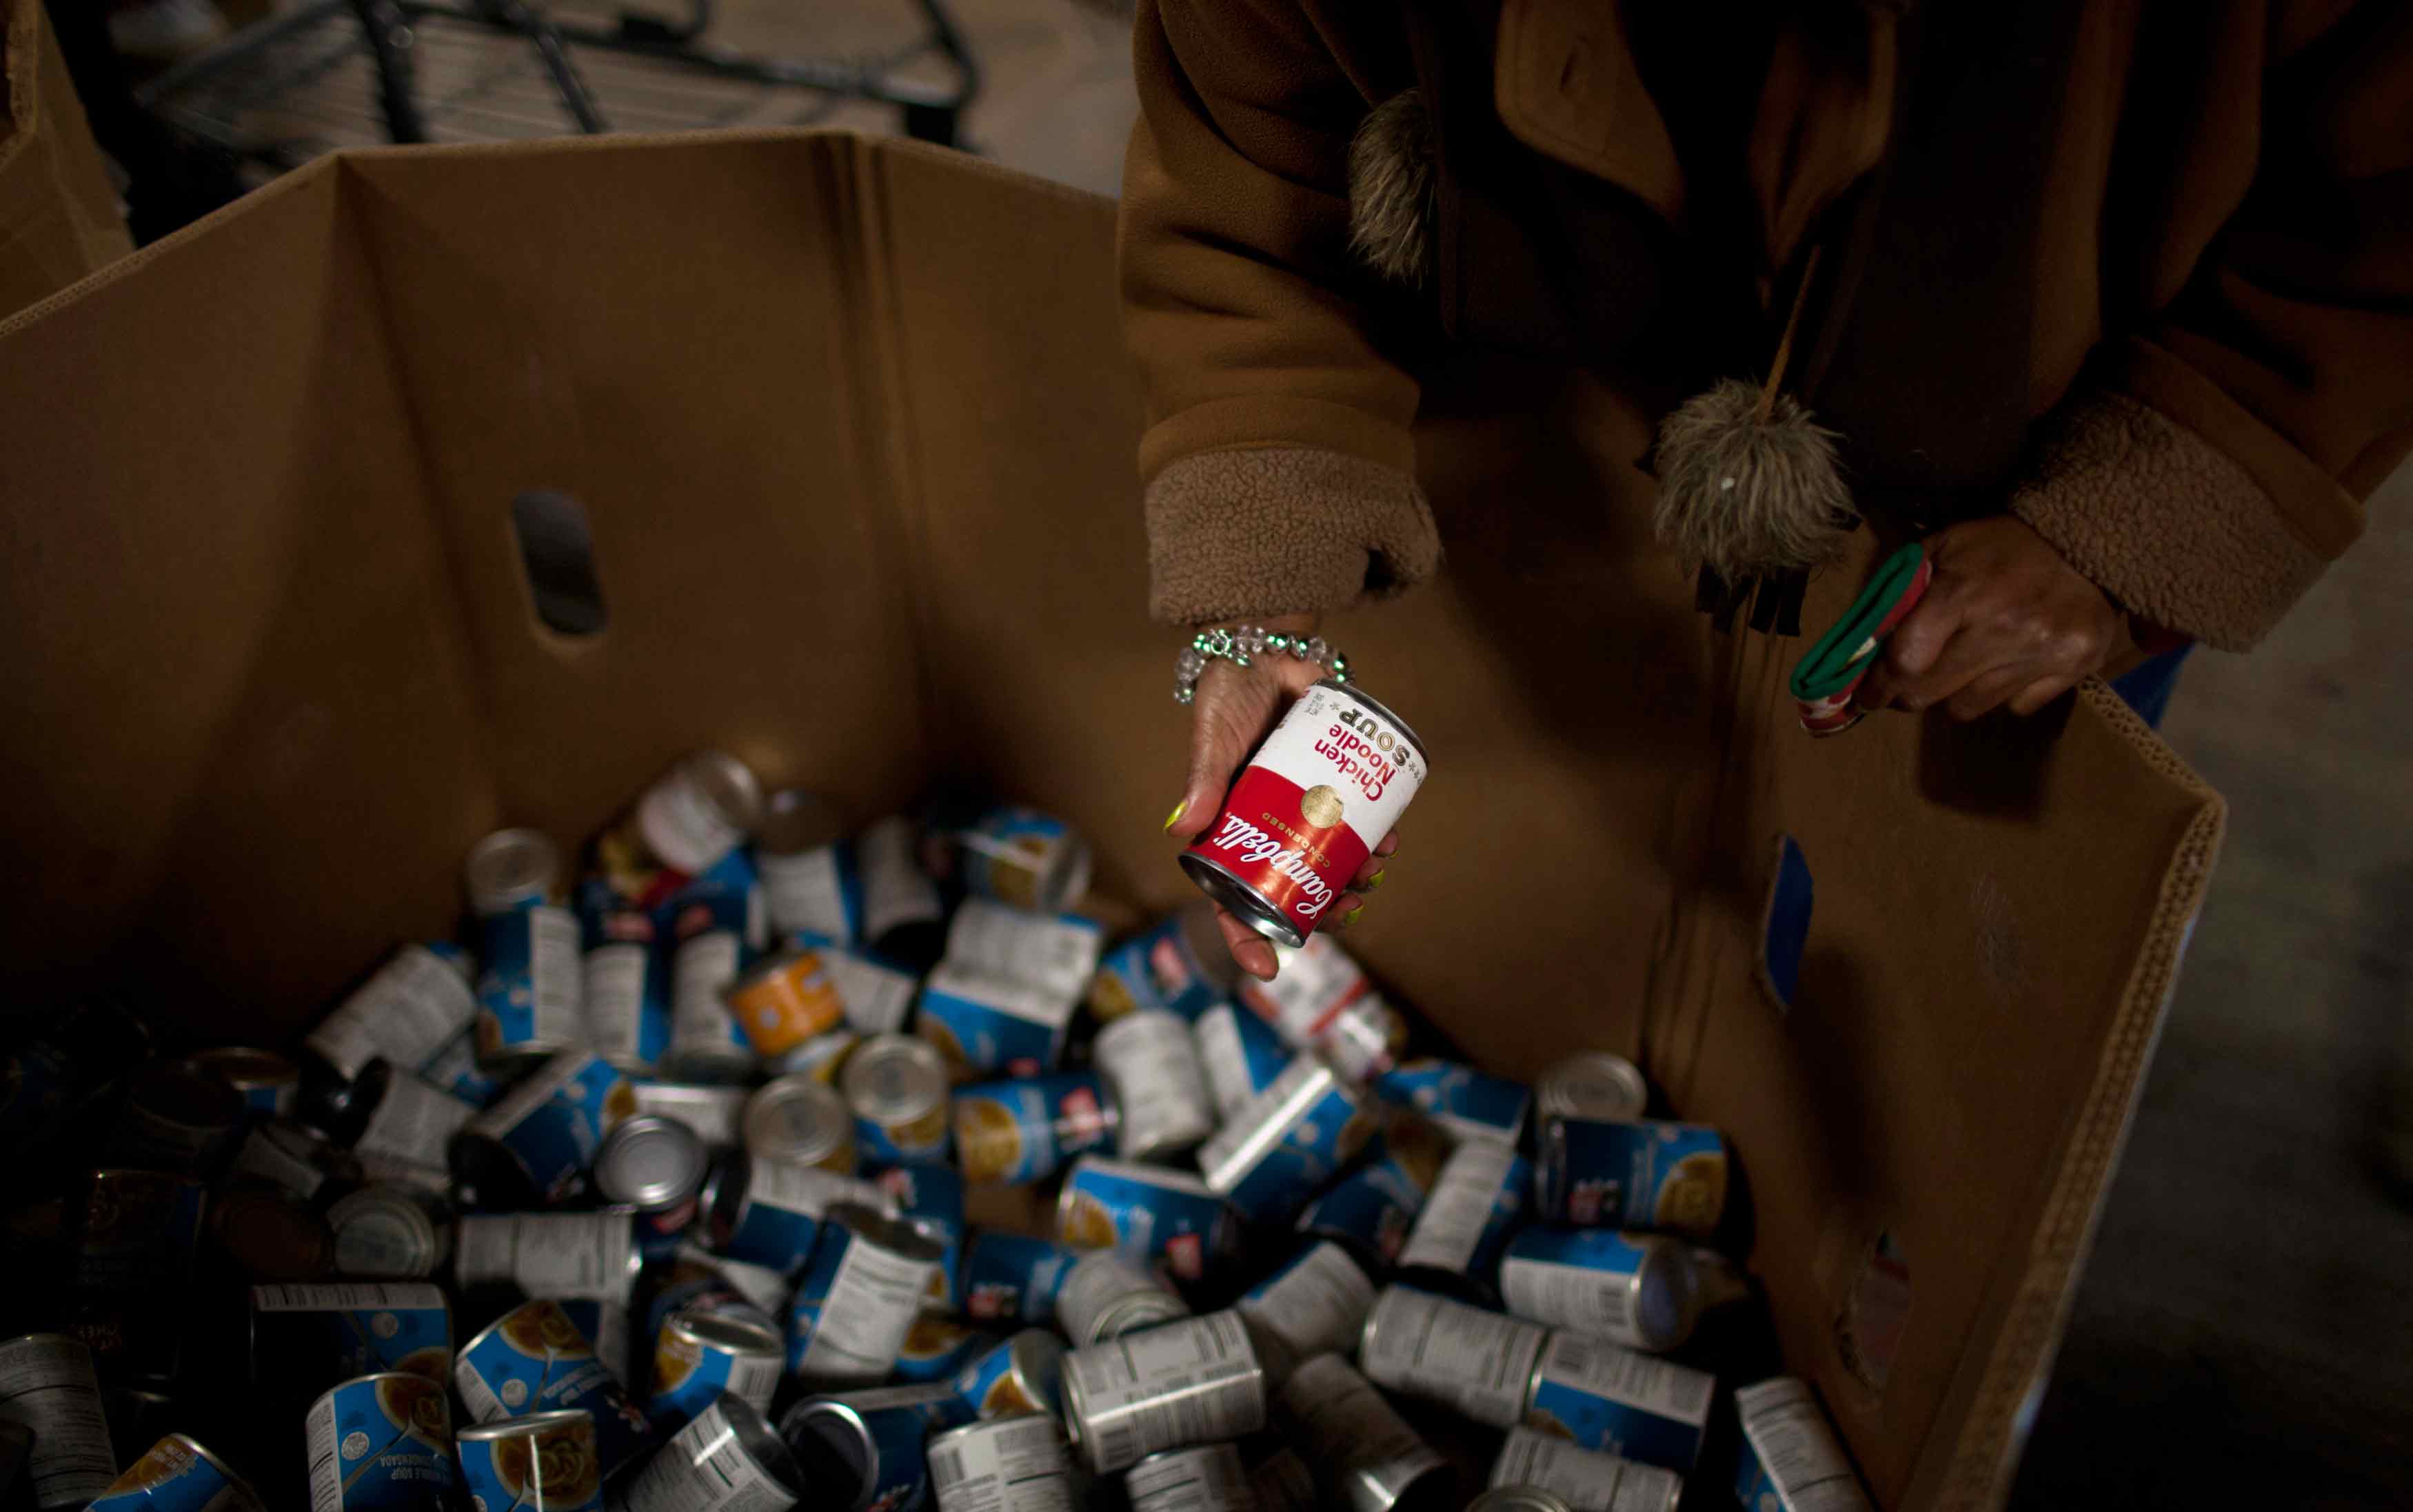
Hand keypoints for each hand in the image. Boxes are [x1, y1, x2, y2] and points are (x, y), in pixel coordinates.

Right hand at [1165, 614, 1397, 981]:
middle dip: (1319, 911)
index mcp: (1228, 831)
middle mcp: (1266, 828)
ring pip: (1328, 863)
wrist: (1270, 648)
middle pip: (1290, 889)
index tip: (1269, 968)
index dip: (1248, 936)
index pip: (1232, 898)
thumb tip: (1185, 829)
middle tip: (1343, 912)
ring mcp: (1303, 809)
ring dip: (1352, 879)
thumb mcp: (1212, 739)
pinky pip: (1356, 822)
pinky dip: (1375, 836)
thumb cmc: (1229, 698)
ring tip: (1370, 877)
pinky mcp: (1334, 783)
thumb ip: (1202, 778)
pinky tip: (1389, 840)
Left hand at [1857, 516, 2135, 719]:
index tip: (1868, 693)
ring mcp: (2042, 652)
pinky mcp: (2074, 668)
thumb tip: (1869, 642)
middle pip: (1930, 692)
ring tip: (1955, 671)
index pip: (1906, 659)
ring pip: (1969, 707)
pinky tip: (2004, 665)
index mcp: (1965, 592)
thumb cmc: (2001, 545)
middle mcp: (2004, 627)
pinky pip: (2016, 707)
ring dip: (1952, 695)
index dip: (1880, 681)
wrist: (2087, 540)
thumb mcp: (1944, 548)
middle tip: (1898, 692)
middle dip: (1905, 695)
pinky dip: (2003, 694)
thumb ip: (1904, 591)